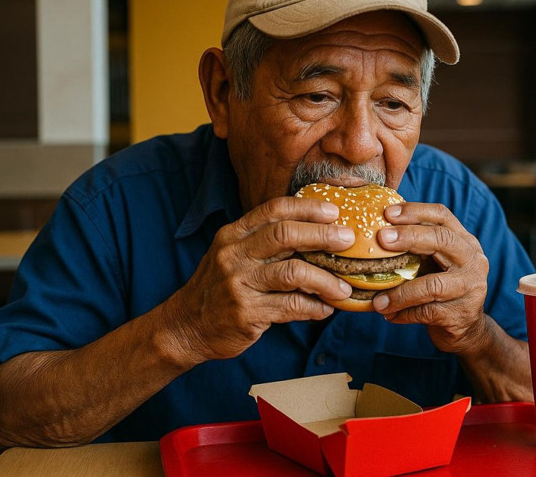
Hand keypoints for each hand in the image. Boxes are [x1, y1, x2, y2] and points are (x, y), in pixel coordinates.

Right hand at [165, 197, 354, 364]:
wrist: (186, 327)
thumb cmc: (219, 287)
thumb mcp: (233, 255)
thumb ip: (264, 242)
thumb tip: (317, 233)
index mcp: (233, 234)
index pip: (273, 210)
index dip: (307, 208)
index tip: (334, 211)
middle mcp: (234, 255)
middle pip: (285, 235)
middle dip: (322, 235)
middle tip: (348, 240)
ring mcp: (238, 284)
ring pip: (293, 273)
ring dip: (325, 279)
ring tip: (343, 287)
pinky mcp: (246, 313)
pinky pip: (290, 307)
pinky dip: (313, 308)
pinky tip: (325, 309)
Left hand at [372, 203, 489, 355]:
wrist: (465, 328)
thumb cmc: (440, 288)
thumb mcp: (434, 262)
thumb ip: (416, 246)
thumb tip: (373, 228)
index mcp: (463, 240)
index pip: (442, 216)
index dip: (415, 211)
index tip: (387, 213)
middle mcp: (472, 259)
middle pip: (442, 240)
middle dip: (410, 236)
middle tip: (381, 238)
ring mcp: (470, 287)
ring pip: (433, 285)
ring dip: (400, 292)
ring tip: (377, 300)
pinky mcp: (462, 313)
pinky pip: (427, 312)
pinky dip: (404, 313)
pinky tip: (389, 314)